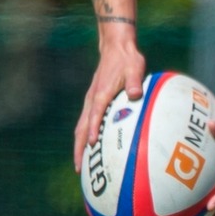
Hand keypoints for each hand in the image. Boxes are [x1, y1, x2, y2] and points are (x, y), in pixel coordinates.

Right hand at [72, 43, 147, 171]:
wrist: (115, 48)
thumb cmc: (127, 59)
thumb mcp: (134, 68)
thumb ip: (134, 82)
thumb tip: (136, 94)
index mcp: (101, 94)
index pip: (94, 116)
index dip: (92, 130)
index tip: (91, 145)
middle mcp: (92, 99)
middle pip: (81, 128)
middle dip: (79, 148)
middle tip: (79, 168)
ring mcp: (91, 101)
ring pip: (80, 127)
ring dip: (79, 145)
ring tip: (80, 164)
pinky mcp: (93, 101)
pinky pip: (86, 122)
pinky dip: (84, 136)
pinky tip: (89, 147)